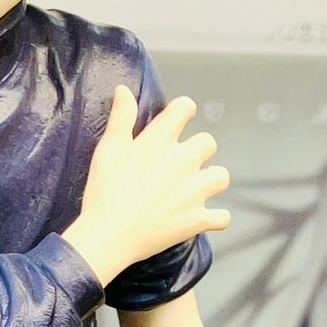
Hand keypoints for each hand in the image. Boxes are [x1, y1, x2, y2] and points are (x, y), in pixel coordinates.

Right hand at [66, 86, 230, 285]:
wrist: (108, 236)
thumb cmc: (104, 191)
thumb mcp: (107, 149)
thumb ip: (120, 118)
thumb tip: (124, 90)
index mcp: (160, 141)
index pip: (185, 109)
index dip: (182, 112)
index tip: (176, 121)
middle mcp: (183, 161)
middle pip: (208, 143)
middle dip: (197, 151)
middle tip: (178, 165)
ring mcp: (194, 192)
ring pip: (221, 177)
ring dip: (210, 180)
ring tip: (193, 190)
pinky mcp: (198, 219)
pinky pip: (222, 217)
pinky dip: (215, 217)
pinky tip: (201, 217)